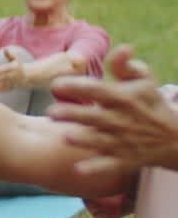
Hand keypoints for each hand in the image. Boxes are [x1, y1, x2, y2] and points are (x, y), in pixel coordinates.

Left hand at [0, 48, 28, 91]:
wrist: (29, 75)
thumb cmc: (19, 65)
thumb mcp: (15, 60)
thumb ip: (9, 55)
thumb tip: (4, 48)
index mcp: (17, 67)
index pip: (8, 69)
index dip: (1, 70)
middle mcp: (17, 75)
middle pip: (8, 77)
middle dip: (0, 78)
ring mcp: (17, 81)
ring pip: (8, 83)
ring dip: (0, 84)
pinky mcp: (15, 86)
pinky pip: (9, 88)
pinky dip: (2, 90)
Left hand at [48, 45, 177, 174]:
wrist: (174, 139)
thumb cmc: (150, 105)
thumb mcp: (144, 82)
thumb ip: (127, 66)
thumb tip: (123, 48)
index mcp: (124, 98)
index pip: (98, 90)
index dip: (77, 87)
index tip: (56, 85)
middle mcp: (122, 120)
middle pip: (94, 117)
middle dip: (73, 115)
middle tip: (51, 113)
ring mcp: (123, 142)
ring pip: (99, 141)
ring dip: (83, 139)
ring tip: (65, 136)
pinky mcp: (123, 160)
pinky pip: (108, 166)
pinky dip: (95, 168)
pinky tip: (78, 169)